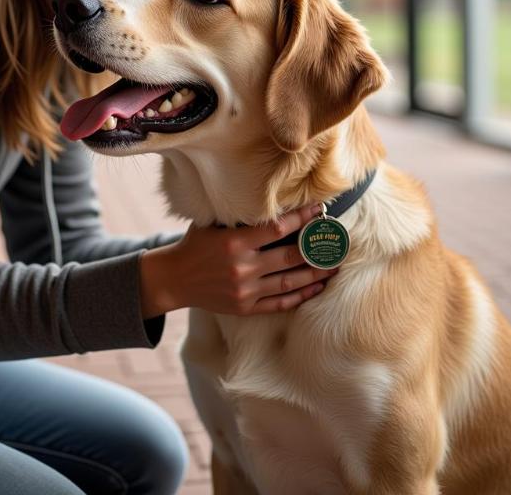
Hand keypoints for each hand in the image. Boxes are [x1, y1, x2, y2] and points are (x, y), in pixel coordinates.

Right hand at [139, 205, 337, 317]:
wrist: (174, 279)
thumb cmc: (195, 244)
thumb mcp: (213, 224)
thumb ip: (240, 217)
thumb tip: (271, 202)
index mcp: (235, 242)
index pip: (279, 228)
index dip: (303, 218)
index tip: (320, 210)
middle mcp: (243, 267)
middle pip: (291, 257)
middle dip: (318, 247)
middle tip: (337, 239)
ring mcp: (246, 290)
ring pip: (291, 282)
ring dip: (316, 273)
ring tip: (335, 265)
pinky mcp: (246, 308)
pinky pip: (280, 303)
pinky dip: (301, 295)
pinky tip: (317, 286)